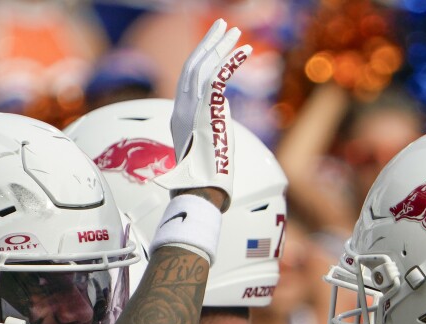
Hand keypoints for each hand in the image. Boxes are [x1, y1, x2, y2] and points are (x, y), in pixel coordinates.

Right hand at [153, 19, 251, 209]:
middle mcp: (182, 110)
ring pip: (203, 66)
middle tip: (223, 27)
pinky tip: (246, 50)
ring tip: (235, 32)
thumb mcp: (204, 154)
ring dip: (220, 46)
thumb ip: (209, 135)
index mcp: (180, 119)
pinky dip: (232, 61)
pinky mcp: (206, 111)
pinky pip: (219, 77)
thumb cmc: (203, 185)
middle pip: (192, 66)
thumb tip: (220, 128)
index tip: (216, 49)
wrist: (199, 194)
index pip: (188, 82)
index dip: (202, 61)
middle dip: (208, 44)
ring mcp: (192, 110)